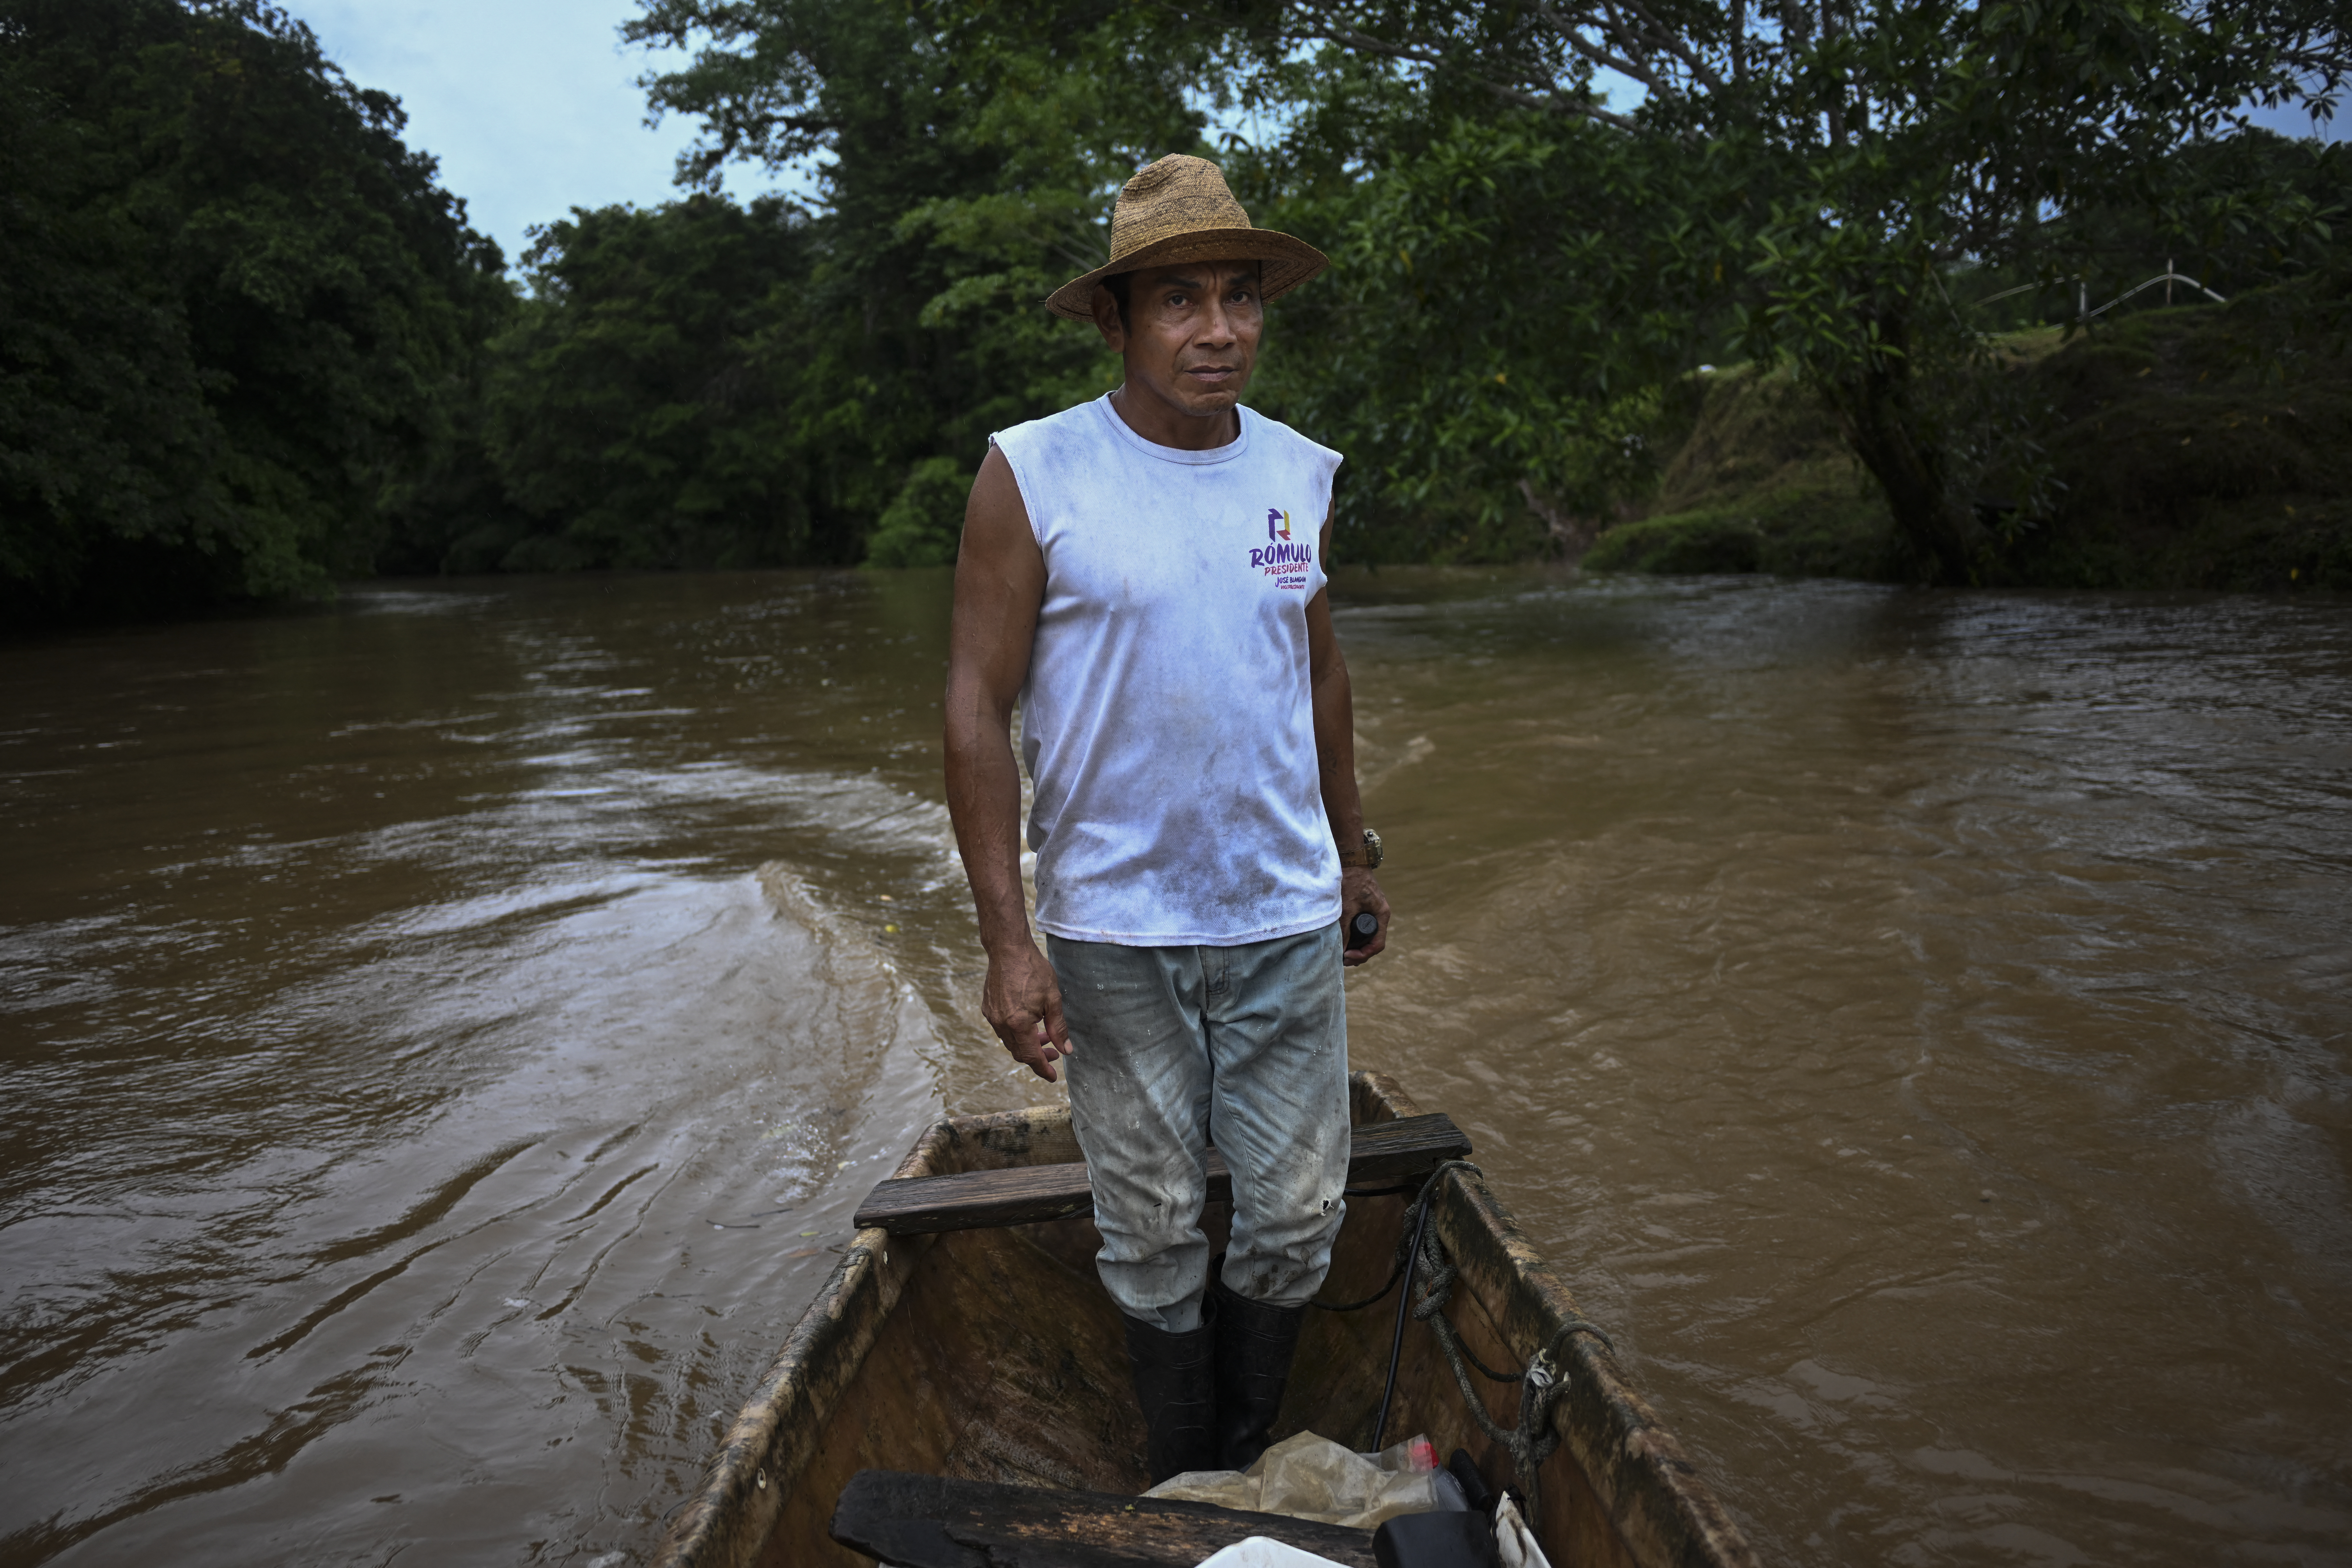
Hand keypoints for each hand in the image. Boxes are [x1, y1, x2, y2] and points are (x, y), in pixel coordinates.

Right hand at [982, 942, 1072, 1081]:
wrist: (1008, 949)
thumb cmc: (1032, 970)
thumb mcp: (1053, 999)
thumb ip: (1059, 1028)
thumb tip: (1066, 1050)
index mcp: (1018, 1024)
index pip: (1031, 1056)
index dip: (1042, 1069)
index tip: (1052, 1077)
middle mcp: (1001, 1023)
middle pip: (1019, 1052)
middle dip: (1037, 1057)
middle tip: (1053, 1053)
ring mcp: (992, 1016)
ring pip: (1010, 1041)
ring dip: (1027, 1044)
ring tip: (1044, 1036)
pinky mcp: (988, 1008)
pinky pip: (1003, 1029)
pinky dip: (1016, 1032)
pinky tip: (1029, 1023)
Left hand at [1341, 869, 1390, 966]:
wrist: (1350, 860)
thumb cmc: (1351, 881)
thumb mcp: (1347, 908)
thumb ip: (1345, 930)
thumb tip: (1340, 951)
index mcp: (1381, 915)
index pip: (1378, 944)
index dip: (1364, 955)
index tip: (1348, 957)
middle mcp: (1379, 915)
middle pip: (1372, 942)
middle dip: (1359, 953)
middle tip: (1342, 959)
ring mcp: (1372, 911)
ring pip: (1367, 936)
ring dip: (1356, 946)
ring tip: (1341, 951)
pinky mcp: (1364, 907)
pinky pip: (1361, 927)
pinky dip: (1354, 936)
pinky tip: (1343, 939)